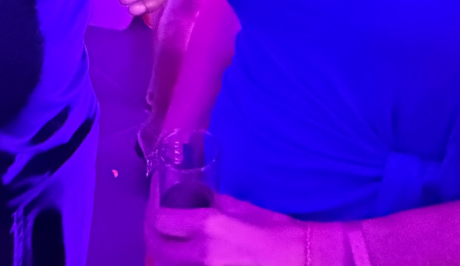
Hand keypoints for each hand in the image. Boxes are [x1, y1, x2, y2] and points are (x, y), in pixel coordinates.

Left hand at [149, 192, 302, 265]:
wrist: (305, 261)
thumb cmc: (279, 233)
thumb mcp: (246, 210)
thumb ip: (218, 205)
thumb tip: (200, 199)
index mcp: (208, 227)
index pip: (161, 222)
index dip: (154, 213)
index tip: (158, 204)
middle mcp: (201, 254)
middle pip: (156, 250)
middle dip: (154, 238)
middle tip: (159, 228)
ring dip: (166, 257)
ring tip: (173, 245)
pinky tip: (189, 259)